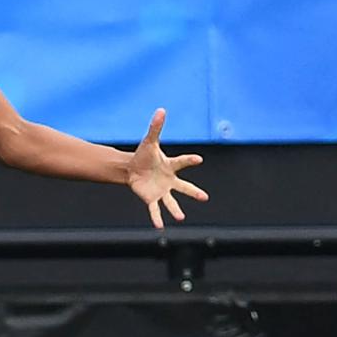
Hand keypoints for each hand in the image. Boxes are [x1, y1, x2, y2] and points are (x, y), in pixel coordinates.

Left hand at [127, 108, 208, 228]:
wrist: (132, 168)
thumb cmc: (144, 155)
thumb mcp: (149, 141)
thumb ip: (156, 127)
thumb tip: (161, 109)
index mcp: (170, 166)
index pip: (182, 162)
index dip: (189, 160)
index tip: (198, 159)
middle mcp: (169, 180)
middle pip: (183, 187)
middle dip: (193, 192)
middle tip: (204, 197)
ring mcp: (161, 190)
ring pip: (171, 201)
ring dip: (175, 210)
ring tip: (180, 218)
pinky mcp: (151, 198)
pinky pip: (155, 209)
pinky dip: (156, 217)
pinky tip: (159, 226)